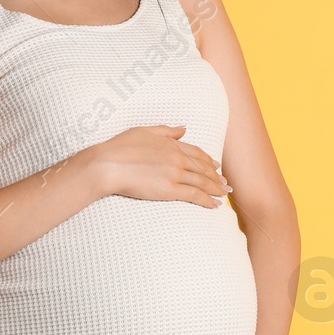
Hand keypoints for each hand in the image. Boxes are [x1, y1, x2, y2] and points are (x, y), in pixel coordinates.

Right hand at [86, 125, 229, 207]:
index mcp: (172, 144)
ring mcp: (175, 174)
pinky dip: (208, 200)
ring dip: (216, 189)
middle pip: (203, 169)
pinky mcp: (170, 190)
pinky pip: (195, 195)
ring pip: (202, 182)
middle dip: (216, 177)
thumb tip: (183, 129)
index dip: (209, 161)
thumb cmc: (119, 148)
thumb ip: (166, 131)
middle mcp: (178, 158)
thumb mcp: (144, 131)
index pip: (197, 153)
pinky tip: (215, 205)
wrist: (107, 165)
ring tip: (224, 194)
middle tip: (226, 183)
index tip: (217, 166)